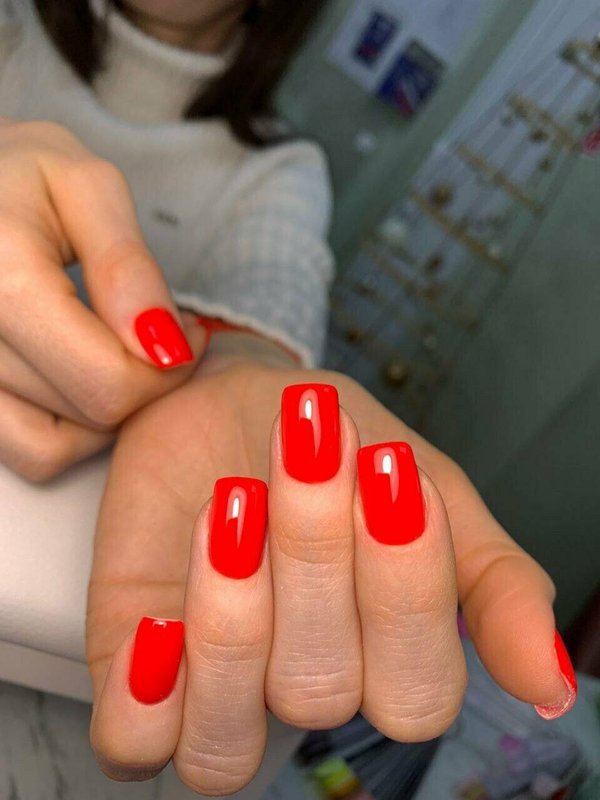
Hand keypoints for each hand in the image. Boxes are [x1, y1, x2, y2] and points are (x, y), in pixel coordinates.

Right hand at [0, 118, 206, 480]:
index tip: (187, 333)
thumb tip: (164, 347)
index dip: (168, 371)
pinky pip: (29, 452)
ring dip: (108, 409)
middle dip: (147, 382)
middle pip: (91, 414)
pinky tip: (80, 379)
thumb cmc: (18, 176)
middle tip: (162, 335)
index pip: (108, 381)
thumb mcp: (84, 187)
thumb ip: (126, 265)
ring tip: (115, 349)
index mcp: (2, 278)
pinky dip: (68, 433)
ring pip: (58, 446)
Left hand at [86, 345, 573, 794]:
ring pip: (228, 738)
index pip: (417, 691)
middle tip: (312, 447)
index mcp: (387, 657)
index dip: (406, 591)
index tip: (392, 472)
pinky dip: (144, 696)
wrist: (232, 399)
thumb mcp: (431, 488)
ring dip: (231, 617)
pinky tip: (160, 618)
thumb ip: (492, 583)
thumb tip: (550, 681)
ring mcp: (217, 691)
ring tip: (235, 502)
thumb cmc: (337, 444)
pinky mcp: (134, 674)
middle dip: (316, 556)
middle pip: (322, 692)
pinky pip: (135, 744)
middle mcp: (307, 687)